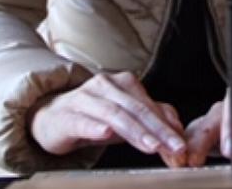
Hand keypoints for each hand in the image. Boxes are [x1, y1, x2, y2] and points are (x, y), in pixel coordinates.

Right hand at [30, 72, 185, 160]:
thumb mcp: (124, 117)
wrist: (49, 117)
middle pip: (136, 108)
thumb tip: (177, 126)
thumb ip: (151, 118)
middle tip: (174, 148)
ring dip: (135, 131)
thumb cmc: (91, 117)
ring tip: (151, 145)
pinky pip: (82, 120)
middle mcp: (104, 86)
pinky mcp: (65, 116)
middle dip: (158, 129)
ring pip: (114, 114)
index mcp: (122, 84)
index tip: (182, 145)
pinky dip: (95, 127)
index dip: (167, 126)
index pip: (149, 105)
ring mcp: (83, 98)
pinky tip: (106, 133)